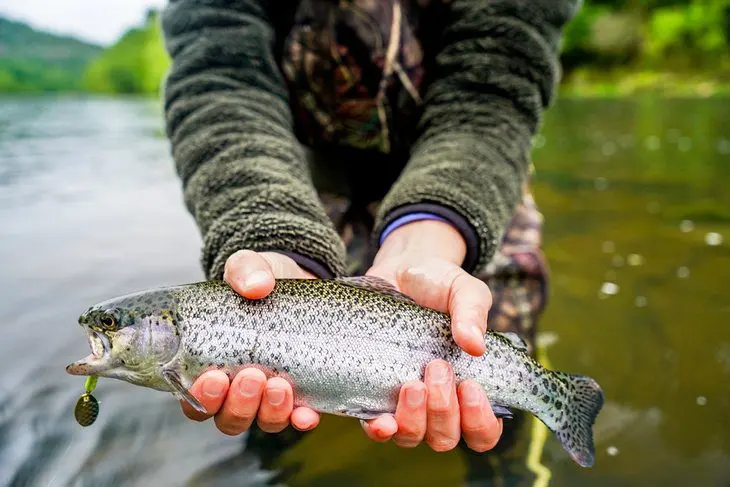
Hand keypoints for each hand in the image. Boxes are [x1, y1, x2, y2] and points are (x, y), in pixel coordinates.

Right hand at [179, 250, 321, 434]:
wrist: (301, 281)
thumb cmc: (262, 281)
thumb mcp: (250, 267)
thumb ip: (245, 269)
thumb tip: (256, 285)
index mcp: (211, 364)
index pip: (194, 400)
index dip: (201, 399)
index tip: (214, 377)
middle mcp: (237, 389)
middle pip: (228, 418)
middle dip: (238, 404)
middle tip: (251, 375)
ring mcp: (269, 395)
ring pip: (262, 422)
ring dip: (269, 412)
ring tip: (279, 385)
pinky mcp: (302, 393)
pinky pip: (299, 418)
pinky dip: (301, 420)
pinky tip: (307, 414)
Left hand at [360, 219, 502, 451]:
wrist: (401, 270)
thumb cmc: (441, 285)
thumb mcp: (464, 291)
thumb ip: (473, 313)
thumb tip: (476, 345)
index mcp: (469, 388)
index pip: (483, 431)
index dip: (480, 422)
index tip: (471, 386)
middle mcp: (438, 403)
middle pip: (445, 438)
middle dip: (443, 410)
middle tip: (437, 367)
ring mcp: (405, 402)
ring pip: (411, 436)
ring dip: (413, 419)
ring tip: (411, 383)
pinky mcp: (372, 392)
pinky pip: (373, 424)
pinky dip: (378, 428)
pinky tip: (380, 419)